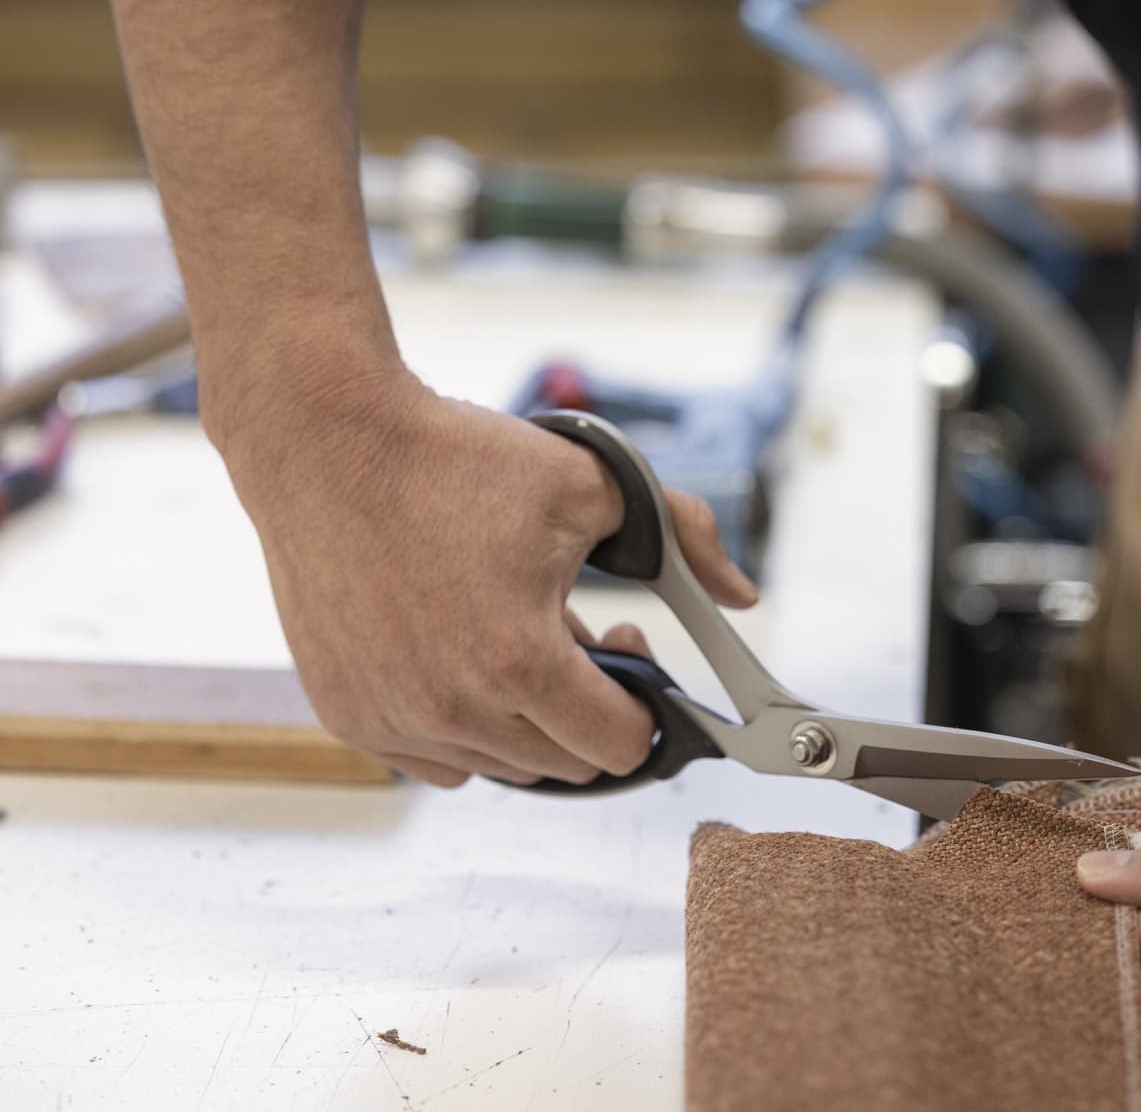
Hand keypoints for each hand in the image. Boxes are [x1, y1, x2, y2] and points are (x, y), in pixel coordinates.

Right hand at [221, 369, 756, 787]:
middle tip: (585, 634)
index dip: (646, 708)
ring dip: (527, 720)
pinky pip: (434, 759)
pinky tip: (463, 656)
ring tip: (520, 634)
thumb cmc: (453, 460)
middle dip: (591, 709)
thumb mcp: (596, 484)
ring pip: (500, 767)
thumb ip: (685, 538)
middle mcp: (451, 706)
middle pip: (564, 765)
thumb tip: (741, 594)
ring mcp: (392, 718)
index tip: (633, 650)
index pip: (619, 748)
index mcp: (519, 662)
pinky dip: (462, 726)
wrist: (327, 444)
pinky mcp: (347, 713)